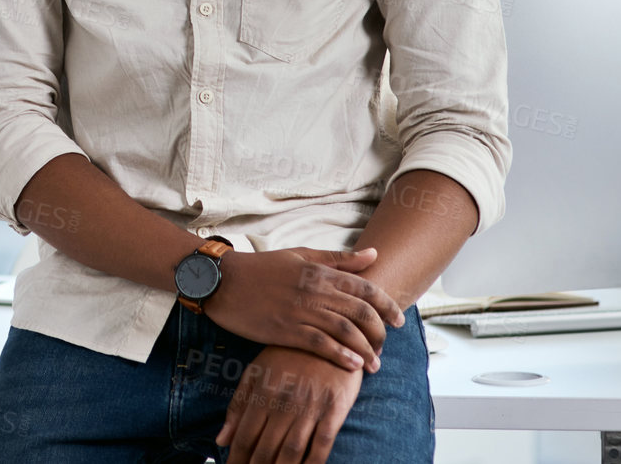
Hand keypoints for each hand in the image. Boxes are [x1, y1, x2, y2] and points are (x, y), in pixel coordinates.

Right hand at [202, 247, 403, 373]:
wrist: (222, 281)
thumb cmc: (261, 268)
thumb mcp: (300, 256)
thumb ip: (337, 259)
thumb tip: (374, 254)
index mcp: (319, 271)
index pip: (365, 287)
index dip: (387, 306)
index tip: (398, 321)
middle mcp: (315, 290)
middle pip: (362, 312)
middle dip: (380, 333)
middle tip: (384, 347)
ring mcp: (300, 311)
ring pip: (346, 331)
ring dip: (366, 351)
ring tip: (374, 365)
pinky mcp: (286, 330)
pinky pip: (321, 345)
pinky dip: (341, 356)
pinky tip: (353, 365)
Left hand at [216, 346, 361, 463]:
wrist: (330, 333)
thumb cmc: (288, 355)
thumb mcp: (257, 372)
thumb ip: (238, 405)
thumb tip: (220, 440)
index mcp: (263, 392)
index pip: (244, 435)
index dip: (236, 458)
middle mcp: (284, 401)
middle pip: (266, 448)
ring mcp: (310, 406)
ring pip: (292, 450)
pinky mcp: (334, 409)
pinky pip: (323, 444)